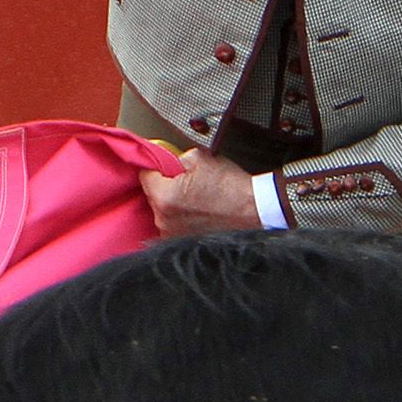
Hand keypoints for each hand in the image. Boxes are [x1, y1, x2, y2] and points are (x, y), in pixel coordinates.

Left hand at [140, 149, 262, 236]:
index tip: (164, 166)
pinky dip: (183, 218)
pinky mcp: (183, 244)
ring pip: (163, 210)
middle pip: (153, 194)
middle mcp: (164, 220)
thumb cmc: (233, 189)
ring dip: (174, 203)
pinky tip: (200, 212)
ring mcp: (173, 235)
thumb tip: (167, 160)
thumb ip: (176, 157)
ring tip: (198, 198)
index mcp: (164, 197)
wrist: (256, 211)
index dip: (156, 166)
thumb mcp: (201, 158)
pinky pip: (174, 224)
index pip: (144, 174)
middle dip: (166, 185)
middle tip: (188, 181)